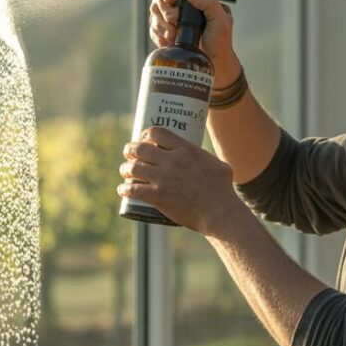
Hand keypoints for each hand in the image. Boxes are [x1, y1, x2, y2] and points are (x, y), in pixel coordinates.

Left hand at [117, 126, 247, 233]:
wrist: (219, 213)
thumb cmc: (222, 190)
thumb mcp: (217, 164)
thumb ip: (204, 157)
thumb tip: (199, 155)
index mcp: (185, 149)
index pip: (157, 132)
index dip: (145, 134)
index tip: (143, 139)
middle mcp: (172, 161)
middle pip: (140, 148)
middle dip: (130, 150)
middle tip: (129, 155)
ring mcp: (163, 179)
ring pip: (133, 168)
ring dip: (125, 169)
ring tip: (125, 172)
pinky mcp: (158, 197)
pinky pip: (133, 189)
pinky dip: (124, 189)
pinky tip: (123, 190)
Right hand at [149, 0, 240, 85]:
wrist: (213, 64)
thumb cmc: (220, 41)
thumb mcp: (221, 19)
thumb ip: (209, 2)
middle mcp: (182, 6)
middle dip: (165, 9)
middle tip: (174, 20)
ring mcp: (171, 19)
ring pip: (154, 12)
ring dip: (161, 24)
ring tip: (173, 35)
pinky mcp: (164, 32)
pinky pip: (152, 28)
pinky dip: (158, 35)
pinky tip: (169, 40)